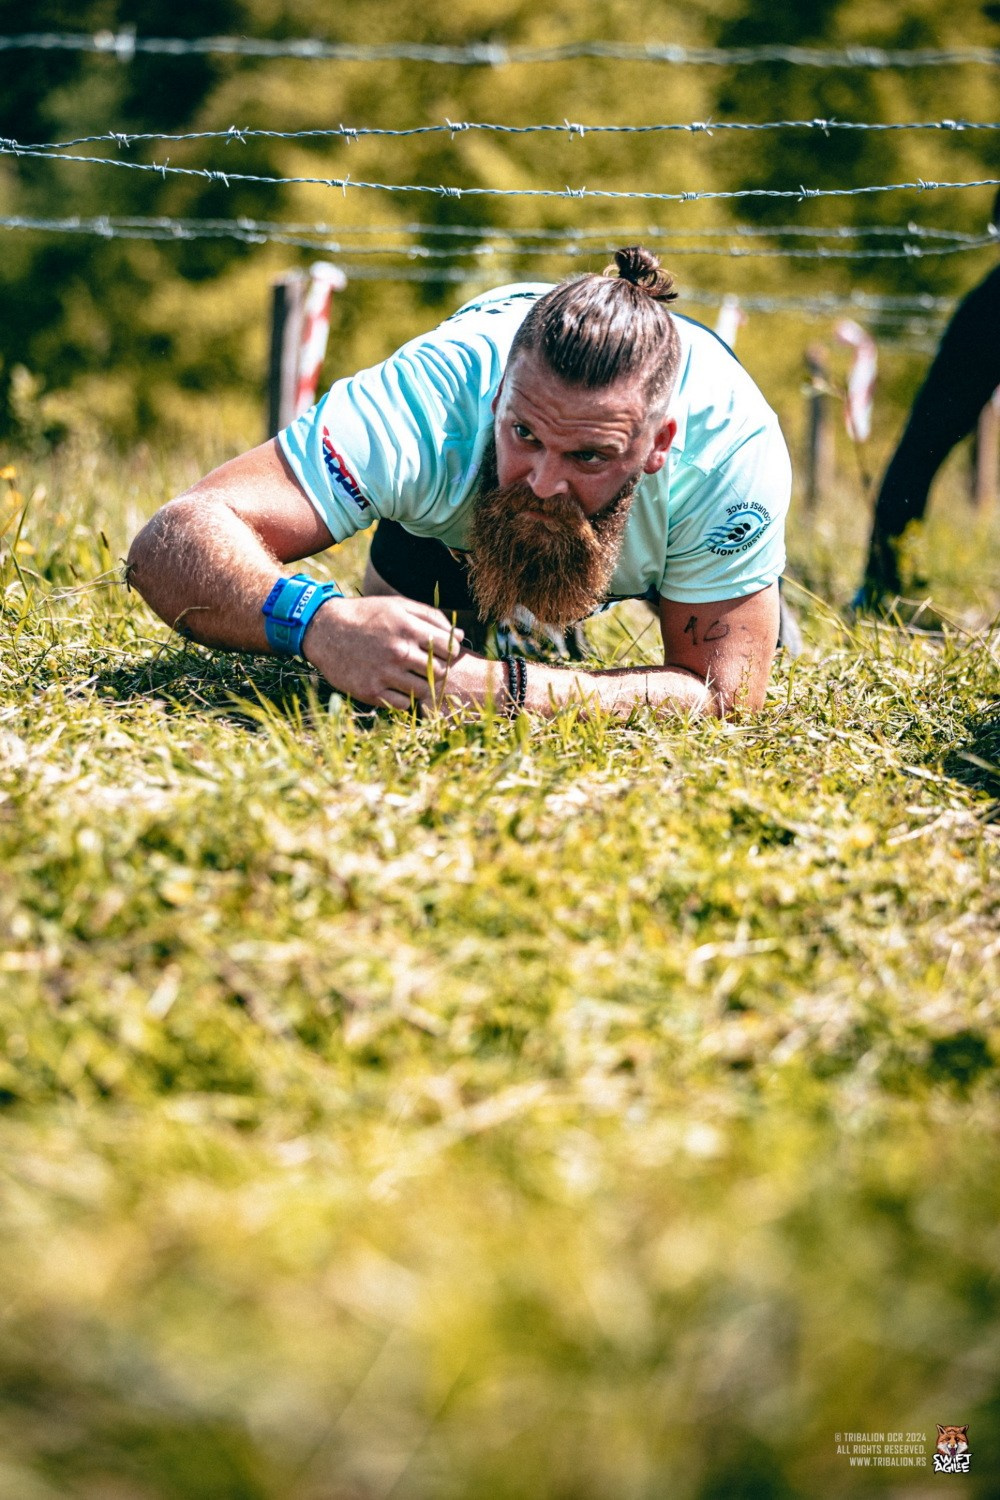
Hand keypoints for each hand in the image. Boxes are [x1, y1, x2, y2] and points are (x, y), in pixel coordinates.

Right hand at [302, 595, 463, 709]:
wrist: (325, 631)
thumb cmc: (367, 616)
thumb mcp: (398, 606)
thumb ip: (431, 617)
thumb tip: (459, 635)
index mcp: (408, 628)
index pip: (449, 648)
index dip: (451, 652)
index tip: (443, 653)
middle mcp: (398, 652)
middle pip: (439, 671)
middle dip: (438, 670)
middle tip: (427, 667)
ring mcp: (385, 673)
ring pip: (424, 690)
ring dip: (423, 686)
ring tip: (413, 677)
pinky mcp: (371, 691)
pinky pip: (404, 704)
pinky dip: (406, 699)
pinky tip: (398, 688)